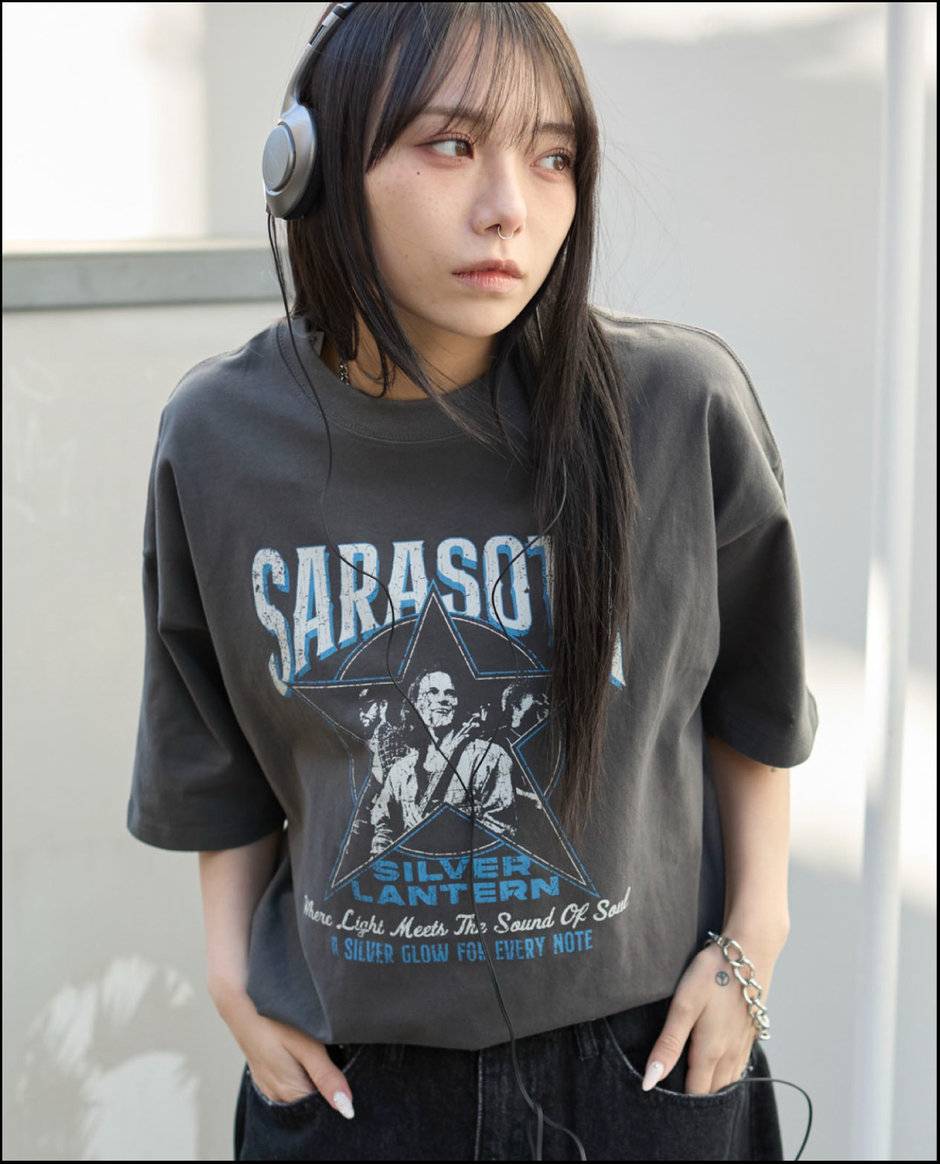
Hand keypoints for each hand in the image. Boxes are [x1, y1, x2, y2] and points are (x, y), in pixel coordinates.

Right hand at [218, 987, 354, 1118]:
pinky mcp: (267, 1075)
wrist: (243, 1004)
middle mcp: (278, 1096)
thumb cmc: (276, 1021)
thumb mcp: (308, 1046)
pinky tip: (302, 1054)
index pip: (323, 1107)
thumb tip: (347, 1108)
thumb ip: (327, 1077)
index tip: (343, 1073)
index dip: (338, 1093)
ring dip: (313, 1078)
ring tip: (316, 1053)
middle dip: (326, 1086)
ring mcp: (270, 1086)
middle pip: (312, 1100)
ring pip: (301, 1090)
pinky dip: (301, 1072)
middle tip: (330, 1057)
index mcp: (290, 1093)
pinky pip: (290, 1082)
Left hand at [642, 942, 764, 1094]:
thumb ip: (668, 1044)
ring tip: (695, 1093)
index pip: (696, 1093)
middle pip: (713, 1091)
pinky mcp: (751, 1033)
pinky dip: (727, 1075)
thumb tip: (650, 1081)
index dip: (681, 1104)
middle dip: (697, 1101)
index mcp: (711, 1051)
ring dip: (713, 1089)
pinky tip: (718, 1070)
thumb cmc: (713, 975)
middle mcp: (730, 1054)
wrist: (751, 951)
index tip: (665, 1110)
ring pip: (728, 1080)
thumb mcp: (684, 1006)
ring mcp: (743, 1044)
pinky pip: (739, 1066)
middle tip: (678, 1106)